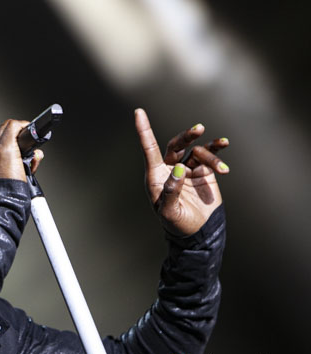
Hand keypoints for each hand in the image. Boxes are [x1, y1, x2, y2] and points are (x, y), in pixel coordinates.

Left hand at [0, 119, 43, 189]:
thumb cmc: (13, 193)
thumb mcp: (28, 171)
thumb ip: (31, 157)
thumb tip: (34, 153)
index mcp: (4, 148)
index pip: (13, 125)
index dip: (22, 127)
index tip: (25, 130)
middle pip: (1, 129)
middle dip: (12, 134)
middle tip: (19, 143)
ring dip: (0, 141)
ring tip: (8, 152)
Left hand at [135, 108, 229, 235]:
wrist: (198, 232)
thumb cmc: (177, 223)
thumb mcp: (169, 211)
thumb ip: (171, 190)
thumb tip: (179, 169)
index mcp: (155, 176)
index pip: (148, 148)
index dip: (144, 130)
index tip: (138, 112)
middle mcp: (169, 169)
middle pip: (176, 144)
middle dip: (187, 136)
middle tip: (199, 129)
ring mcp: (187, 169)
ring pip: (198, 152)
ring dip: (210, 155)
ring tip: (221, 169)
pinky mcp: (203, 172)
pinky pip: (210, 157)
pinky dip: (217, 154)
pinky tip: (224, 152)